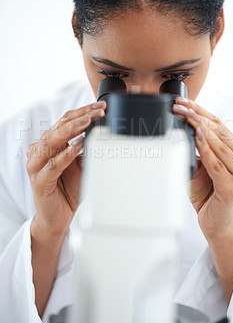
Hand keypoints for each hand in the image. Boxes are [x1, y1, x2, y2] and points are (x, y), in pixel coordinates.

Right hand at [26, 101, 105, 234]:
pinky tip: (78, 146)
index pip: (66, 121)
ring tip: (88, 122)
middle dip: (81, 116)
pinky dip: (66, 154)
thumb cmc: (69, 189)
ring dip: (72, 130)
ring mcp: (37, 165)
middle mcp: (40, 150)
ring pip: (53, 141)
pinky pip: (53, 165)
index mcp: (50, 143)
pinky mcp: (39, 181)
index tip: (102, 107)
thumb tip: (104, 132)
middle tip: (99, 110)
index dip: (83, 112)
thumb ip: (87, 148)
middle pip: (60, 127)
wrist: (59, 216)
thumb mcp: (81, 164)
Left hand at [173, 97, 232, 239]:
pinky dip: (205, 150)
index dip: (201, 111)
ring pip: (219, 145)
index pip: (219, 125)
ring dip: (200, 128)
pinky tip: (196, 138)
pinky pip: (216, 164)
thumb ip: (197, 148)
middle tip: (180, 106)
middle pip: (219, 131)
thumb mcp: (201, 165)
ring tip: (186, 116)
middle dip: (197, 116)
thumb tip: (181, 127)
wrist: (214, 222)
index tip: (184, 102)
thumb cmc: (207, 193)